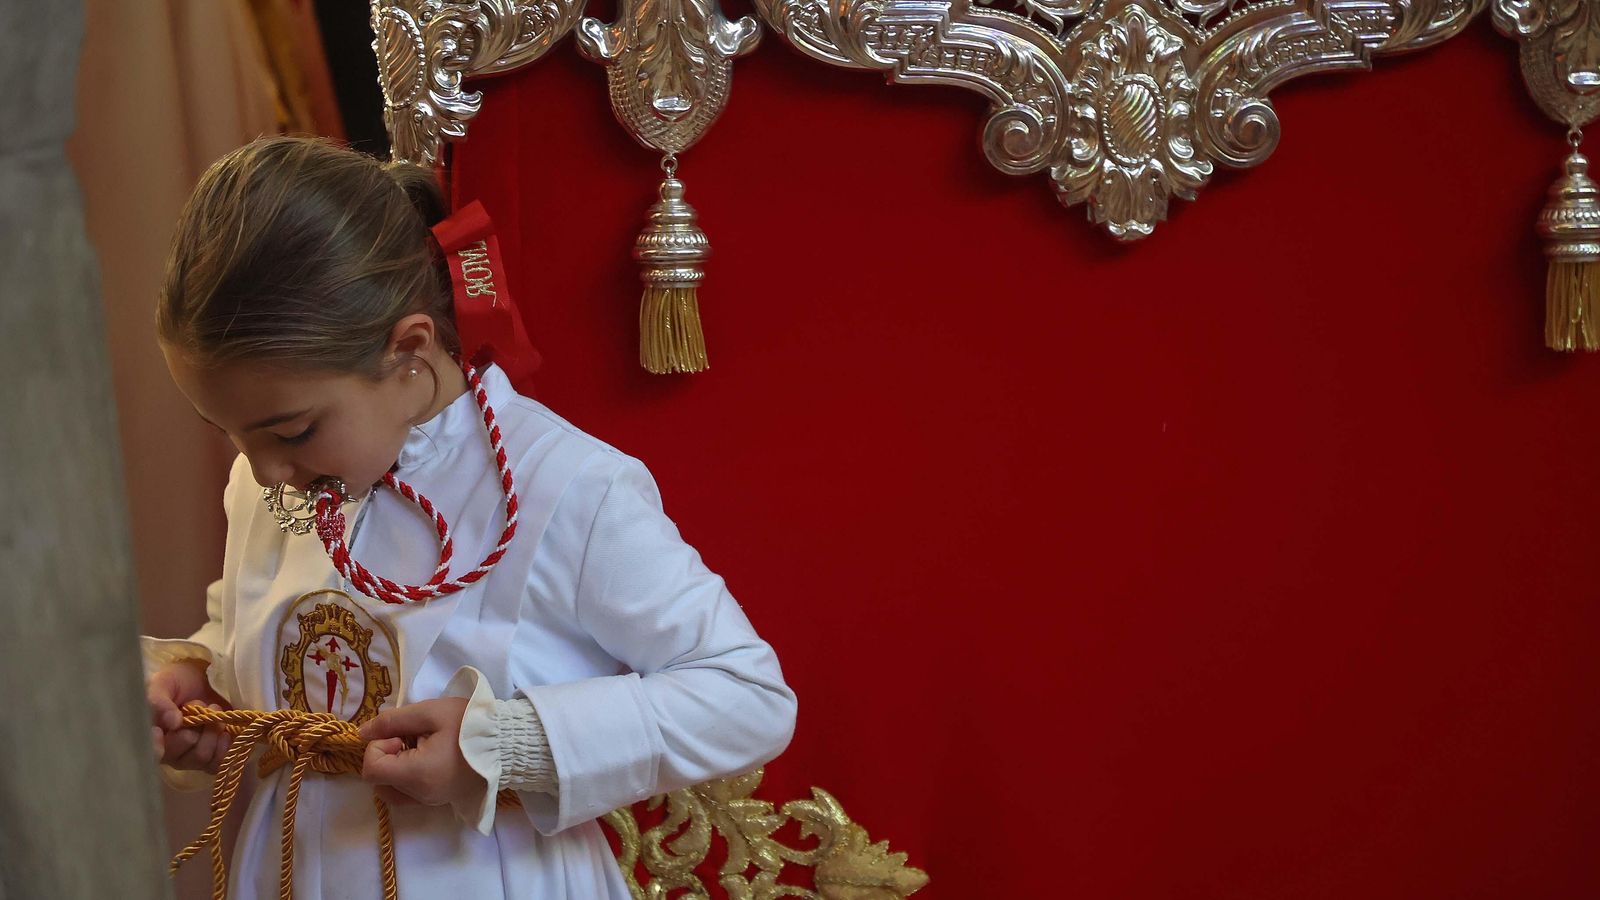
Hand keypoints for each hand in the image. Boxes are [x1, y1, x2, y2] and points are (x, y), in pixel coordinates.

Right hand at [147, 659, 231, 771]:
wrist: (204, 678)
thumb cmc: (176, 682)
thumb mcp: (162, 684)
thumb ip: (160, 702)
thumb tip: (172, 723)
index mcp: (152, 737)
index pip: (150, 754)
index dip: (156, 748)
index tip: (160, 731)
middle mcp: (170, 752)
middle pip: (181, 756)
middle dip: (195, 729)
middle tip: (200, 705)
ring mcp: (192, 756)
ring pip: (202, 758)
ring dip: (212, 732)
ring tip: (214, 710)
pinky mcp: (213, 754)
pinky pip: (218, 763)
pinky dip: (225, 748)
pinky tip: (225, 732)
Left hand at [359, 698, 479, 807]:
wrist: (507, 743)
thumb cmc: (470, 724)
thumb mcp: (431, 712)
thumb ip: (393, 720)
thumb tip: (362, 733)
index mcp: (417, 775)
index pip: (371, 769)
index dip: (377, 747)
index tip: (400, 734)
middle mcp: (420, 795)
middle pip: (378, 782)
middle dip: (385, 758)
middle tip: (408, 740)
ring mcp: (431, 801)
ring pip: (392, 790)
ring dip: (395, 769)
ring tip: (419, 749)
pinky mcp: (440, 800)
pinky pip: (409, 794)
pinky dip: (408, 778)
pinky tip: (427, 759)